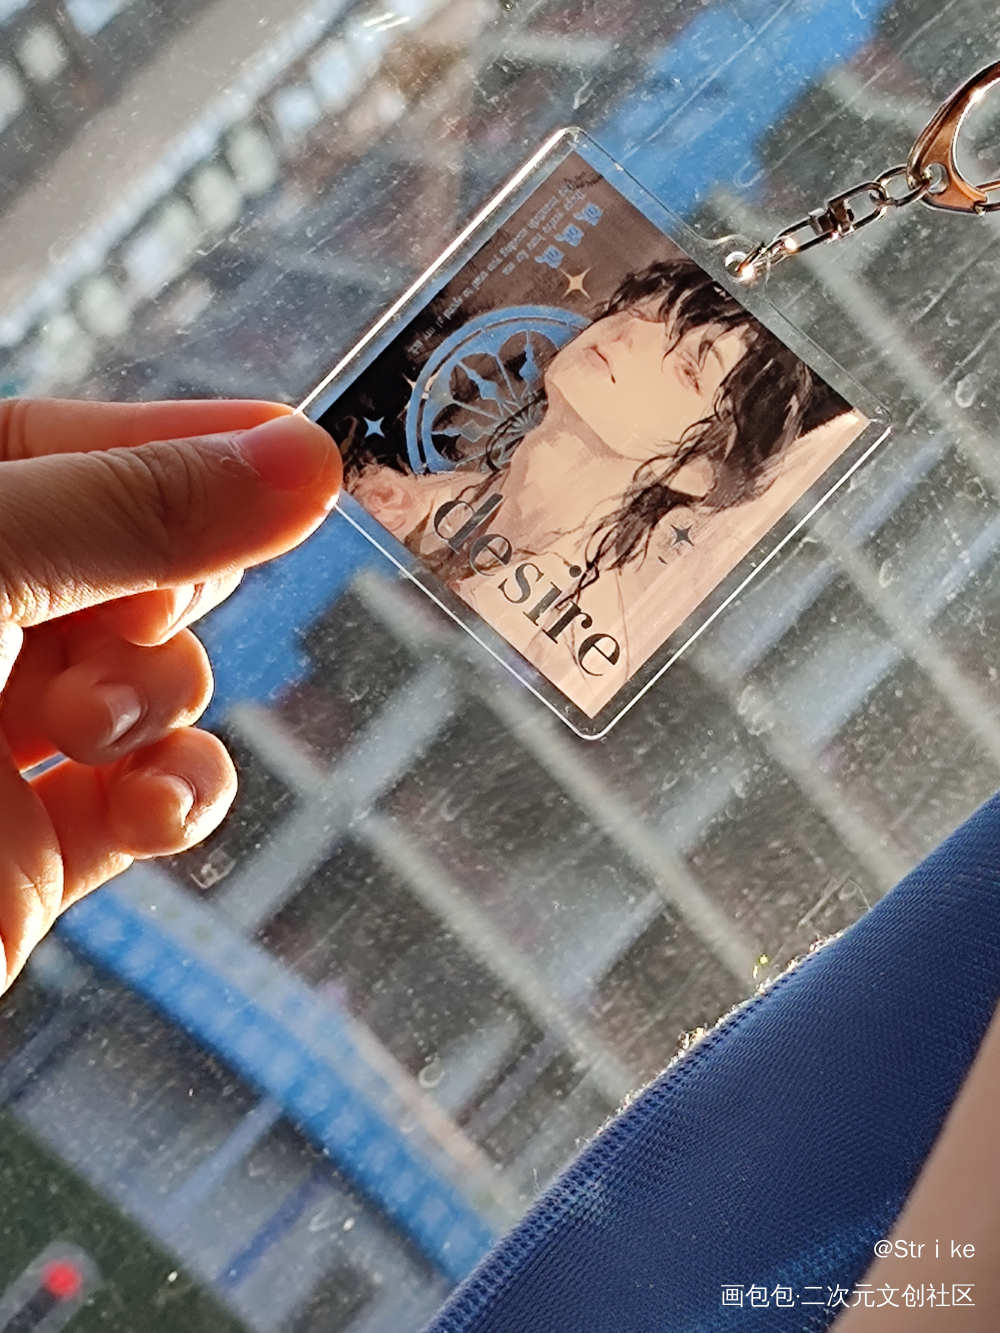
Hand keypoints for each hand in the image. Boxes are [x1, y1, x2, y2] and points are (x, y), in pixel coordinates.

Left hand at [0, 397, 341, 993]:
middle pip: (138, 565)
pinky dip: (181, 797)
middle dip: (163, 591)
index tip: (298, 458)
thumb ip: (134, 510)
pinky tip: (153, 809)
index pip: (75, 446)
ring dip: (158, 699)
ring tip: (83, 731)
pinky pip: (154, 797)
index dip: (181, 450)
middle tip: (136, 610)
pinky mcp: (29, 848)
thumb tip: (305, 460)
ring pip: (160, 681)